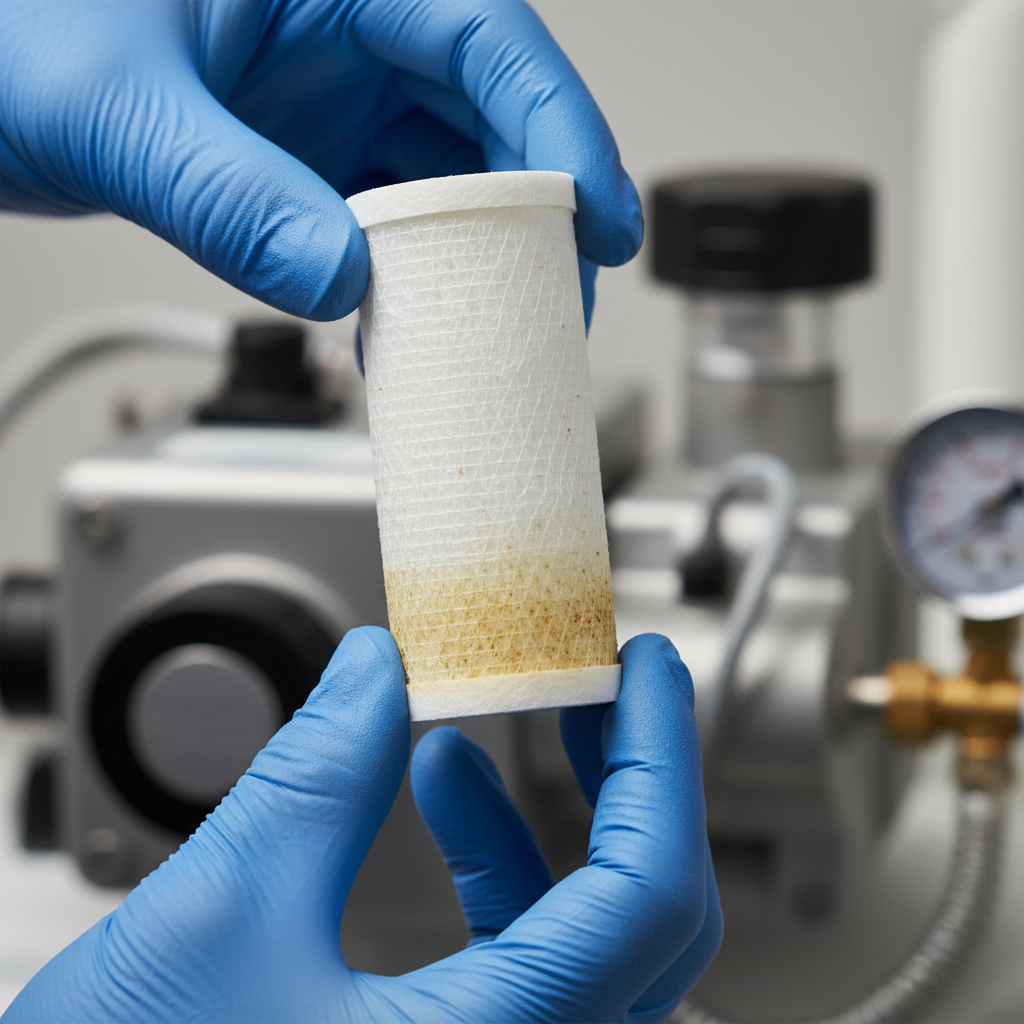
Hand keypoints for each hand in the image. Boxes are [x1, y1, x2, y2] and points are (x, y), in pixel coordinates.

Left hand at [0, 0, 641, 323]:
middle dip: (535, 208)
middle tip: (566, 292)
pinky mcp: (302, 159)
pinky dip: (407, 273)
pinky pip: (383, 218)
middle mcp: (341, 30)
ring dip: (477, 253)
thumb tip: (338, 277)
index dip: (560, 125)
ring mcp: (325, 99)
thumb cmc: (2, 29)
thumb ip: (231, 197)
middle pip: (486, 117)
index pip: (483, 37)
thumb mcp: (118, 108)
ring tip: (505, 321)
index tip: (598, 216)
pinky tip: (415, 320)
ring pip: (442, 175)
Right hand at [3, 628, 720, 1022]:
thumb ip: (318, 775)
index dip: (660, 758)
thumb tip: (373, 672)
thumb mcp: (220, 919)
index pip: (648, 894)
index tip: (645, 670)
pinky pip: (527, 978)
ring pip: (589, 950)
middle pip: (644, 923)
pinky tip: (441, 804)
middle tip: (597, 690)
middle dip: (624, 785)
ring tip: (478, 739)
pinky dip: (500, 883)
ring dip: (546, 829)